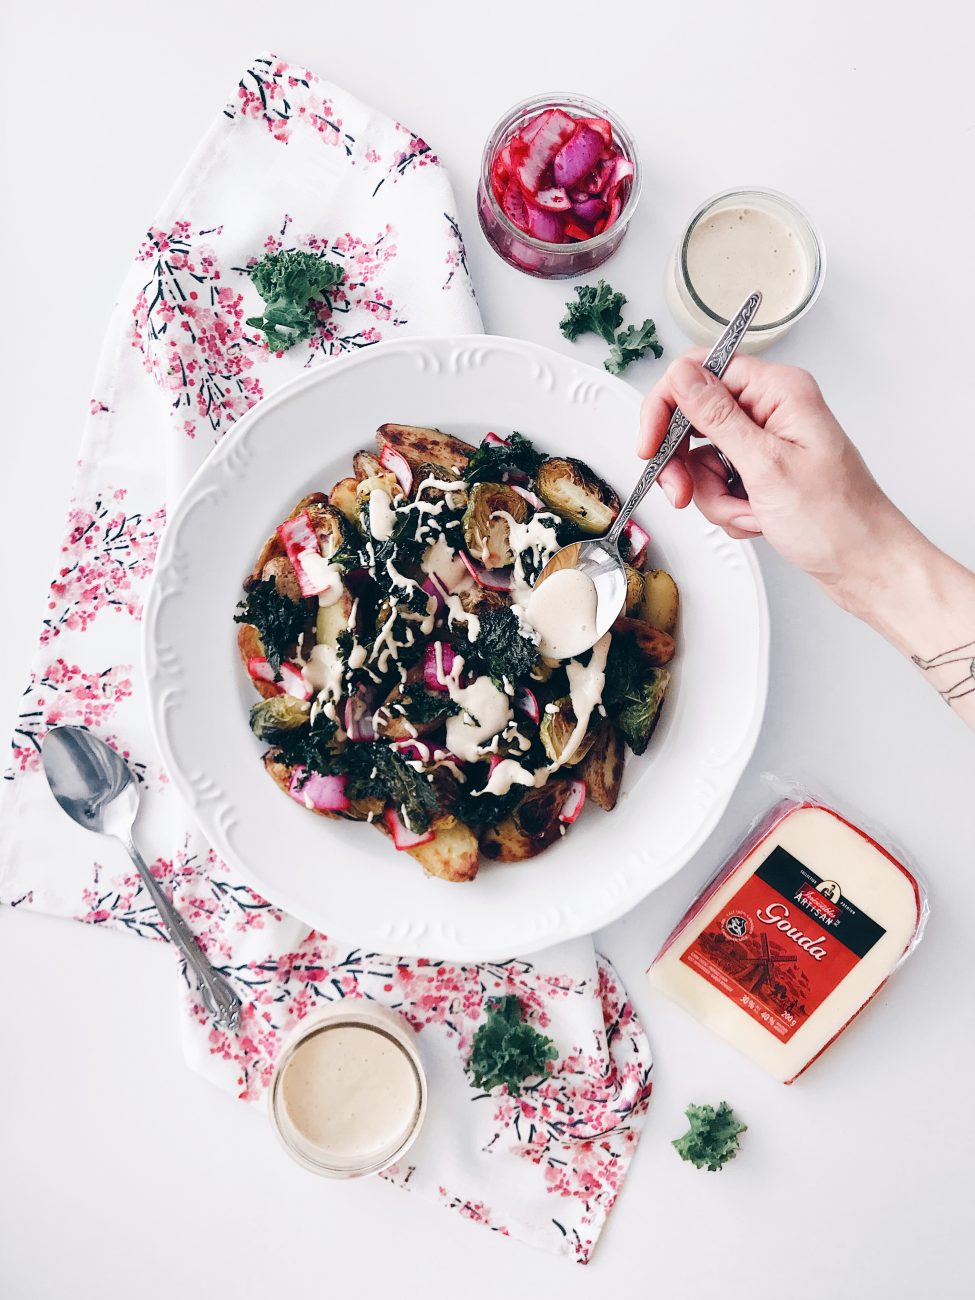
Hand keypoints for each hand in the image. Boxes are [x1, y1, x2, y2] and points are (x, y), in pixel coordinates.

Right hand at [638, 351, 914, 614]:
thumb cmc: (837, 519)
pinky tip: (756, 520)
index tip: (650, 445)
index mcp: (779, 392)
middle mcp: (772, 410)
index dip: (667, 406)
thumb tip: (682, 376)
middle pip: (695, 418)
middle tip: (683, 493)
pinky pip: (721, 483)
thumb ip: (719, 417)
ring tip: (747, 513)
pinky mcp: (764, 472)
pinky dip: (729, 508)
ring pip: (704, 459)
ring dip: (714, 495)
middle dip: (686, 463)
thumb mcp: (767, 466)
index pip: (700, 372)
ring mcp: (767, 443)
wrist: (866, 564)